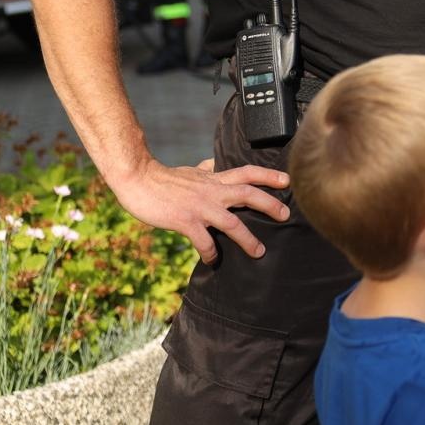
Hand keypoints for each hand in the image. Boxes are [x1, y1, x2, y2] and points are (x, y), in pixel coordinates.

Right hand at [105, 156, 290, 262]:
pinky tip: (213, 260)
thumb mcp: (190, 171)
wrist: (137, 179)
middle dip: (270, 204)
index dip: (268, 175)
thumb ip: (205, 170)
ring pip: (232, 223)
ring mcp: (199, 207)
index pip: (247, 172)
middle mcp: (212, 191)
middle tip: (286, 215)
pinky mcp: (184, 221)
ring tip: (259, 251)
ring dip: (248, 239)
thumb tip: (213, 163)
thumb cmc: (162, 178)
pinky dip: (210, 252)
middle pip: (248, 194)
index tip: (287, 180)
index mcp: (214, 179)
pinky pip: (203, 241)